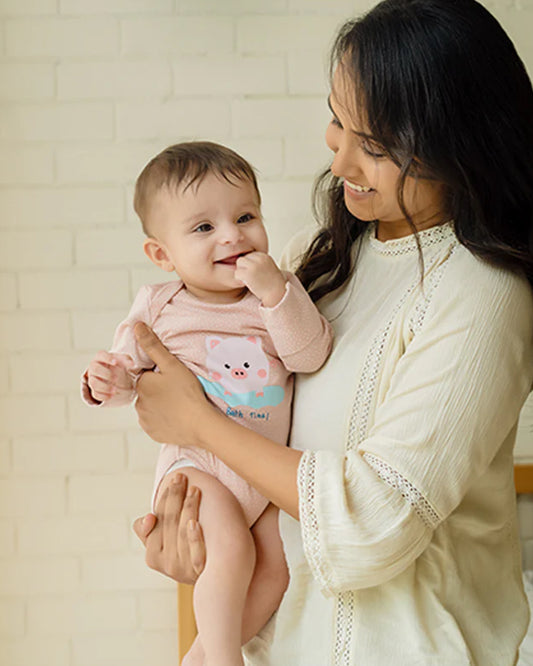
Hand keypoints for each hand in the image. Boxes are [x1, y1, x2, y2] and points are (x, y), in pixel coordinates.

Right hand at [87, 350, 134, 401]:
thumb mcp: (122, 359)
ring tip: (115, 390)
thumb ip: (127, 360)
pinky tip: (111, 396)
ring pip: (93, 383)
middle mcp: (94, 367)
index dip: (107, 358)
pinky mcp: (94, 389)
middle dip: (106, 374)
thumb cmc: (116, 363)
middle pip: (95, 369)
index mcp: (100, 357)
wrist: (113, 372)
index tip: (115, 362)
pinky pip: (95, 394)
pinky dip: (103, 396)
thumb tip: (132, 364)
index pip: (100, 354)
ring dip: (104, 387)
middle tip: (116, 378)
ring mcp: (92, 378)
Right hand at [133, 474, 205, 583]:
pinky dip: (193, 537)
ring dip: (187, 509)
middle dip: (175, 497)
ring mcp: (183, 568)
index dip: (165, 498)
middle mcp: (166, 564)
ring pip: (181, 533)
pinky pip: (194, 553)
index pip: (157, 521)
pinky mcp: (199, 570)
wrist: (216, 579)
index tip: (174, 479)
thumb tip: (149, 517)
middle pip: (168, 523)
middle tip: (182, 476)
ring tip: (195, 489)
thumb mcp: (164, 545)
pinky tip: (195, 522)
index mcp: (153, 556)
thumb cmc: (187, 553)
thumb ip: (149, 531)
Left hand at [134, 322, 213, 445]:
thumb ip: (152, 345)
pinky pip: (155, 423)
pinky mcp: (153, 433)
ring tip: (179, 404)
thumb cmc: (187, 392)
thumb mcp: (172, 364)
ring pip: (150, 407)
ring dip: (160, 405)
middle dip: (158, 390)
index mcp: (141, 384)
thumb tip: (136, 326)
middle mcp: (138, 403)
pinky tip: (176, 417)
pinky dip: (163, 420)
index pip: (146, 376)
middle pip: (148, 392)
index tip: (173, 379)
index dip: (159, 375)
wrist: (199, 424)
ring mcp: (145, 420)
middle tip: (178, 391)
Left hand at [235, 252, 286, 307]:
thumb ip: (259, 262)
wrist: (276, 293)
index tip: (254, 273)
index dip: (250, 264)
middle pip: (244, 258)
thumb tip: (244, 260)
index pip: (250, 255)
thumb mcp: (268, 267)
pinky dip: (239, 279)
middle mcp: (259, 258)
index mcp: (264, 256)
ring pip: (239, 263)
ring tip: (248, 279)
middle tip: (249, 276)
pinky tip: (246, 283)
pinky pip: (237, 273)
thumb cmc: (272, 283)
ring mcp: (253, 266)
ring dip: (241, 271)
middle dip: (244, 267)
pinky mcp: (248, 274)